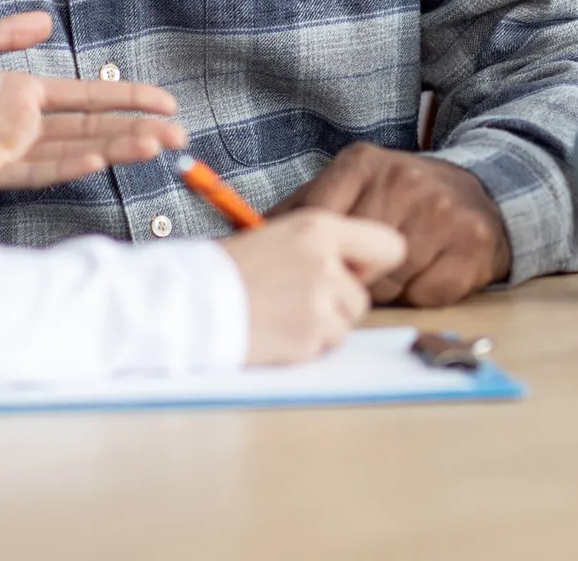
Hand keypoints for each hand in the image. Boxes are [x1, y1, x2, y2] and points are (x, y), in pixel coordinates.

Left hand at [0, 11, 183, 193]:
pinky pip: (38, 171)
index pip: (84, 97)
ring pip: (75, 150)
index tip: (165, 101)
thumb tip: (47, 20)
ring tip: (157, 145)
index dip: (125, 98)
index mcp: (18, 93)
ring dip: (116, 147)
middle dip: (136, 129)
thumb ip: (5, 34)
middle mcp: (22, 124)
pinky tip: (101, 159)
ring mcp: (9, 151)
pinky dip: (70, 166)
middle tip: (179, 134)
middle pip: (91, 126)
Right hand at [223, 210, 407, 364]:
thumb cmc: (228, 268)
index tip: (350, 271)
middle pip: (362, 297)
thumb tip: (357, 268)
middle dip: (336, 306)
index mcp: (319, 228)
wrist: (188, 300)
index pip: (389, 245)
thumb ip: (321, 247)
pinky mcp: (308, 337)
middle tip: (294, 300)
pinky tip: (275, 332)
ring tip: (281, 315)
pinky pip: (323, 348)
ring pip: (346, 327)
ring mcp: (318, 303)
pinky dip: (303, 347)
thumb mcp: (279, 236)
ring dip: (320, 328)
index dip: (371, 264)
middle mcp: (326, 263)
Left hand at [271, 143, 510, 306]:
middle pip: (351, 259)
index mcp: (363, 164)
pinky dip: (421, 296)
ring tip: (399, 270)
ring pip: (387, 283)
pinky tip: (428, 273)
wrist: (482, 195)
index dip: (314, 256)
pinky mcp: (470, 247)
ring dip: (387, 290)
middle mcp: (404, 182)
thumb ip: (306, 208)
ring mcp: (441, 214)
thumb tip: (250, 238)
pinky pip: (424, 296)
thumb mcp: (354, 185)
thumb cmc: (403, 199)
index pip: (316, 220)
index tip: (317, 268)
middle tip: (363, 272)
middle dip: (353, 276)